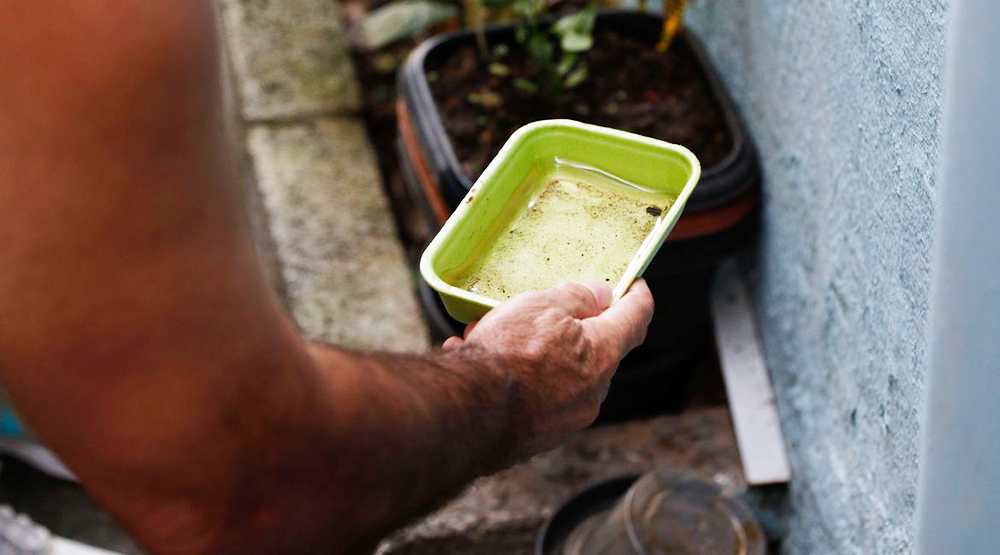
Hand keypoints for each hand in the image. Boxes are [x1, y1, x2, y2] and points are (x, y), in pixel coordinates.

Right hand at [445, 279, 653, 459]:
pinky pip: (535, 397)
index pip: (636, 318)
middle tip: (539, 310)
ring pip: (559, 373)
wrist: (470, 414)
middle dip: (569, 328)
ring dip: (534, 353)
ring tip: (491, 338)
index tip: (635, 285)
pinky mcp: (541, 436)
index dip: (638, 296)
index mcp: (602, 353)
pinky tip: (480, 366)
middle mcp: (593, 391)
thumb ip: (577, 297)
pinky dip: (517, 380)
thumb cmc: (507, 356)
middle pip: (594, 349)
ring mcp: (569, 417)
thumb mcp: (541, 306)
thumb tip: (600, 294)